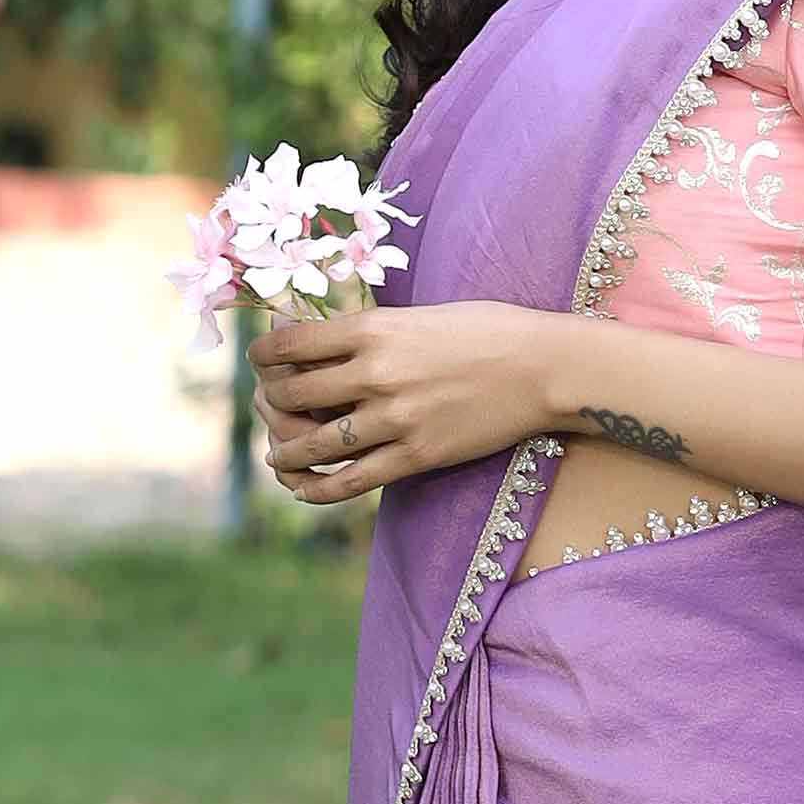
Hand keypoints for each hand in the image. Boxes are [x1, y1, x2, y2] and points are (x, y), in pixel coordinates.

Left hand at [248, 297, 551, 506]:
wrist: (543, 367)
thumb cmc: (488, 331)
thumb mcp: (419, 314)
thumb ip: (374, 330)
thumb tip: (331, 343)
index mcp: (373, 328)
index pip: (290, 343)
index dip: (263, 355)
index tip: (260, 363)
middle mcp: (374, 373)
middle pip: (291, 393)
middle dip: (269, 402)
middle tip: (267, 407)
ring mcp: (394, 418)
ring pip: (312, 443)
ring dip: (284, 451)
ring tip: (278, 454)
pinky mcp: (416, 456)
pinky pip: (350, 481)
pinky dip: (317, 488)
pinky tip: (303, 489)